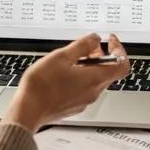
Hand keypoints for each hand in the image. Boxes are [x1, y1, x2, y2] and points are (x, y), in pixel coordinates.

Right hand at [3, 33, 129, 130]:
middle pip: (109, 71)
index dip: (119, 49)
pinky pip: (85, 89)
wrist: (27, 111)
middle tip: (87, 47)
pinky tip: (64, 73)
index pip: (122, 64)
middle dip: (101, 56)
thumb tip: (95, 39)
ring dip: (90, 66)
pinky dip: (81, 77)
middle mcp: (94, 92)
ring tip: (72, 59)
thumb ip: (82, 45)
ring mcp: (84, 101)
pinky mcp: (74, 106)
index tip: (110, 40)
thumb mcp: (62, 56)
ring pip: (96, 80)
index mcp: (95, 79)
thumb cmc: (42, 86)